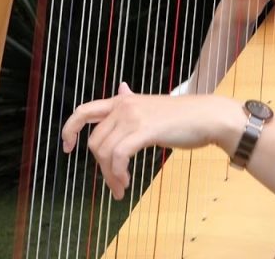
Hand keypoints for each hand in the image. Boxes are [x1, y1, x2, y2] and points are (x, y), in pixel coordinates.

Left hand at [61, 82, 238, 199]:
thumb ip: (132, 102)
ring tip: (122, 187)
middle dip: (100, 168)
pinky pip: (119, 156)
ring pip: (105, 152)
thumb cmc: (182, 116)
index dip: (70, 129)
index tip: (67, 148)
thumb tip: (121, 88)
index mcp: (122, 100)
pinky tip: (127, 182)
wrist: (206, 117)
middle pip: (95, 142)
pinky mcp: (144, 130)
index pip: (84, 111)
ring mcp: (133, 117)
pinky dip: (118, 173)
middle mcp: (123, 105)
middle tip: (114, 184)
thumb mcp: (151, 105)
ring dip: (111, 176)